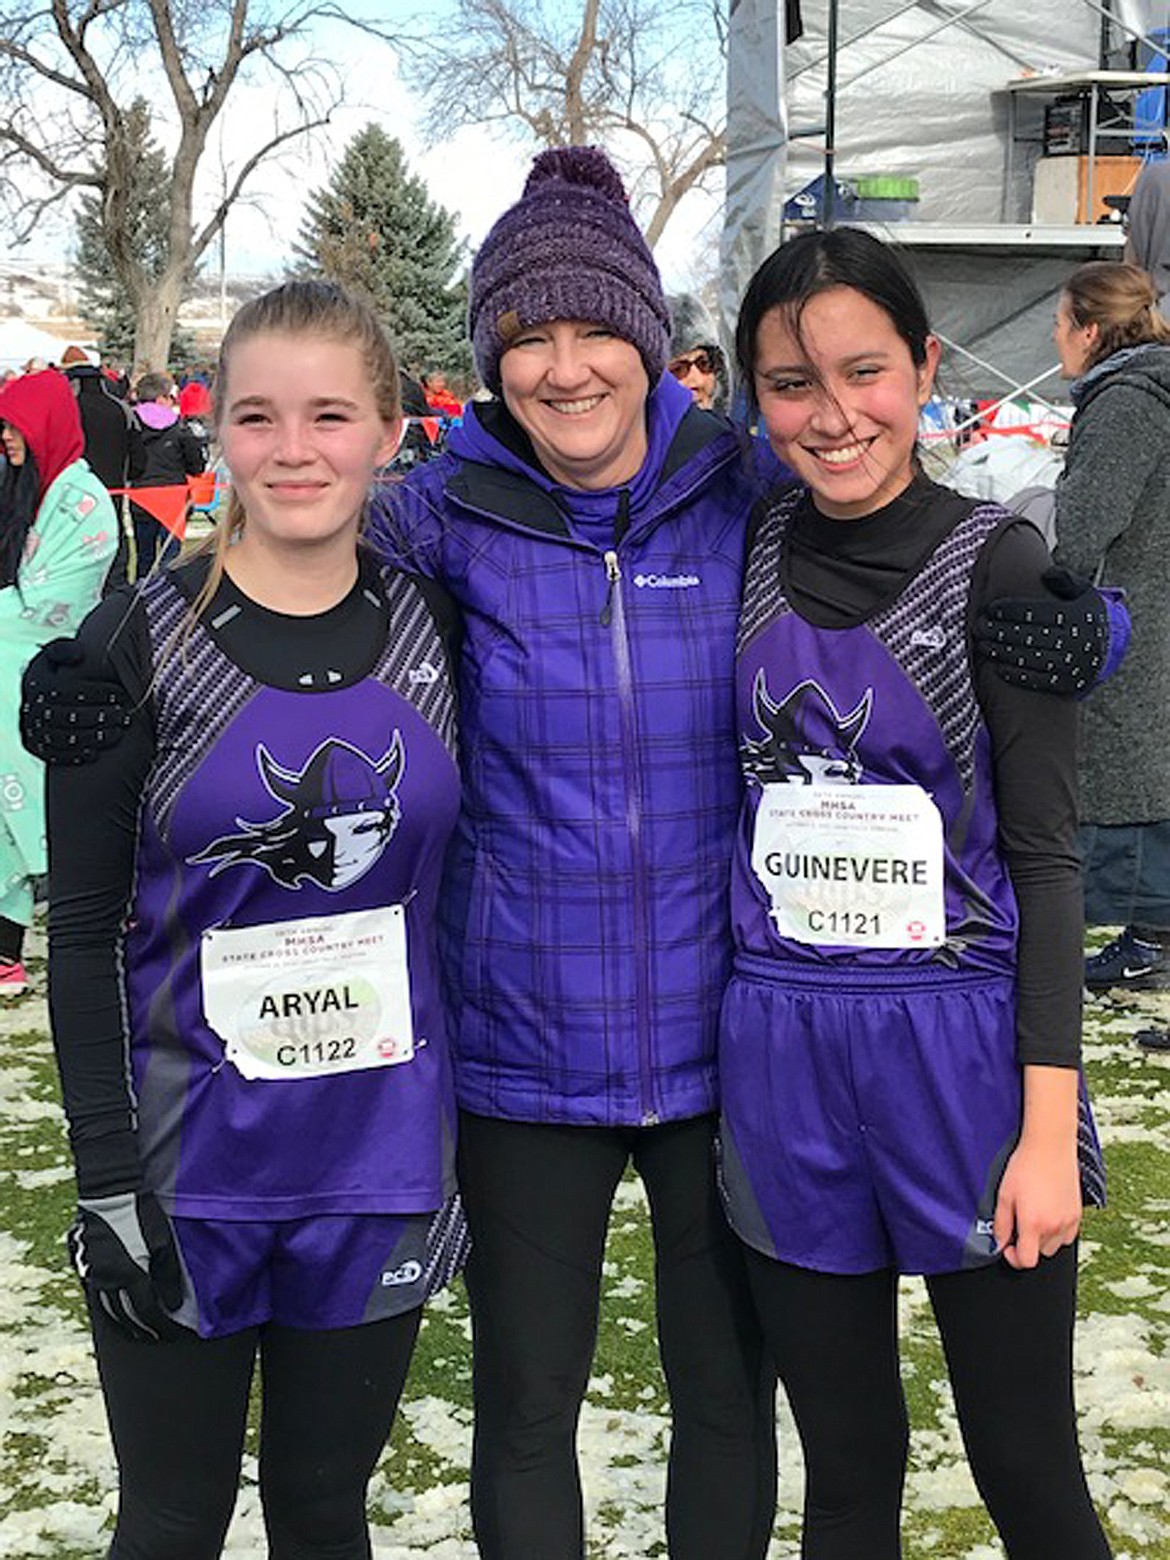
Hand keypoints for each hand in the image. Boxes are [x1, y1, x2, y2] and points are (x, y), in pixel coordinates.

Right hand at [20, 636, 130, 764]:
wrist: (36, 700)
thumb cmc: (54, 674)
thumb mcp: (53, 656)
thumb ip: (64, 649)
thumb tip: (79, 654)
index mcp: (37, 684)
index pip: (68, 691)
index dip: (96, 693)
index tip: (120, 694)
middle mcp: (31, 709)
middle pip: (68, 716)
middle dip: (100, 717)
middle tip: (125, 717)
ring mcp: (32, 730)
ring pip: (64, 738)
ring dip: (94, 738)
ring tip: (119, 734)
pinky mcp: (35, 748)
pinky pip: (55, 755)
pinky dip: (76, 755)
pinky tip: (96, 753)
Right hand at [68, 1191, 185, 1341]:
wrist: (110, 1193)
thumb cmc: (141, 1214)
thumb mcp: (163, 1243)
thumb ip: (168, 1276)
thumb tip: (173, 1306)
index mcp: (130, 1275)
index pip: (148, 1312)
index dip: (162, 1327)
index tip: (173, 1335)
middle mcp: (109, 1280)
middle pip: (126, 1317)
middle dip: (143, 1331)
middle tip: (156, 1338)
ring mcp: (93, 1274)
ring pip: (107, 1309)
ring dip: (123, 1324)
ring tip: (136, 1332)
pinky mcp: (84, 1265)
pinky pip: (96, 1294)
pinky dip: (107, 1307)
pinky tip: (115, 1309)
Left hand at [972, 568, 1123, 695]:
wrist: (1105, 649)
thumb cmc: (1083, 614)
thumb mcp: (1081, 592)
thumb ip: (1065, 579)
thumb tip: (1046, 574)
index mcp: (1078, 616)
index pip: (1038, 612)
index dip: (1011, 610)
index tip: (990, 609)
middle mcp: (1077, 641)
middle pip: (1030, 636)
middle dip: (1000, 631)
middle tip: (979, 627)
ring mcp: (1072, 664)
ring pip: (1031, 658)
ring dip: (1003, 652)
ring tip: (983, 645)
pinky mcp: (1067, 683)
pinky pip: (1038, 680)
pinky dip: (1017, 674)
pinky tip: (998, 667)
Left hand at [992, 1135, 1081, 1270]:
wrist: (1050, 1146)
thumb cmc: (1026, 1166)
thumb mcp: (1004, 1195)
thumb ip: (1001, 1223)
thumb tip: (999, 1243)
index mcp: (1034, 1224)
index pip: (1026, 1261)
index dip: (1013, 1258)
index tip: (1007, 1246)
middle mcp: (1054, 1227)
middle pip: (1040, 1254)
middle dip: (1027, 1245)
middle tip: (1019, 1225)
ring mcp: (1069, 1221)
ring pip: (1055, 1247)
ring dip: (1042, 1240)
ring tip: (1034, 1218)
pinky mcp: (1077, 1214)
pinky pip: (1068, 1236)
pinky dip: (1058, 1233)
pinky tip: (1048, 1216)